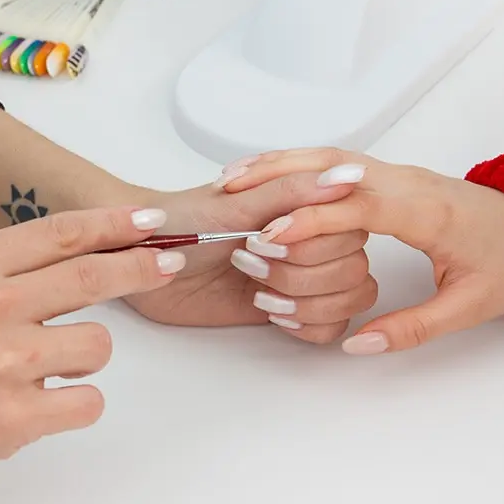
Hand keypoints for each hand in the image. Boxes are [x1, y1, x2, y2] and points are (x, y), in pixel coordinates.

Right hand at [0, 206, 180, 503]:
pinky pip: (88, 399)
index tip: (149, 222)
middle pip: (94, 275)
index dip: (114, 224)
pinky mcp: (15, 418)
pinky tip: (39, 405)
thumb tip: (84, 253)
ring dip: (85, 355)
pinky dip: (76, 403)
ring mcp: (4, 362)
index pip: (63, 233)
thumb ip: (9, 270)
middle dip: (142, 267)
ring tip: (42, 370)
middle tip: (168, 264)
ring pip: (98, 343)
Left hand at [126, 170, 378, 344]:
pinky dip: (309, 325)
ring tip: (262, 292)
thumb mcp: (235, 202)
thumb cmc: (184, 220)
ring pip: (352, 298)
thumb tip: (349, 176)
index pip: (353, 228)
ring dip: (308, 301)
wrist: (147, 258)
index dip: (316, 242)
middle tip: (252, 264)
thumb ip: (293, 191)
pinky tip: (274, 314)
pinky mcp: (291, 308)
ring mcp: (302, 275)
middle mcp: (311, 238)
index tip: (266, 238)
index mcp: (304, 205)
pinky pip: (332, 327)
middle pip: (356, 267)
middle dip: (304, 273)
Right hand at [219, 148, 503, 352]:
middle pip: (332, 165)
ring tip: (233, 176)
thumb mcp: (470, 305)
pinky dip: (296, 161)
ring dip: (280, 161)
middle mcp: (404, 180)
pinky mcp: (386, 174)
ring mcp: (394, 171)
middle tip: (231, 191)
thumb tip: (357, 344)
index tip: (271, 237)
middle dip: (279, 176)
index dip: (311, 219)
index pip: (359, 206)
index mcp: (427, 211)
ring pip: (328, 155)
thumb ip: (412, 328)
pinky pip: (334, 160)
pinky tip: (267, 169)